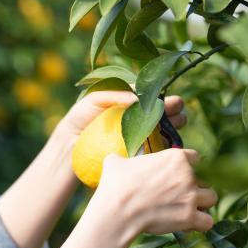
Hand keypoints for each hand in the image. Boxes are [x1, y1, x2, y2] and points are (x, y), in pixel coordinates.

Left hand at [54, 91, 186, 140]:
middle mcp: (139, 118)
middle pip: (164, 111)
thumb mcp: (94, 100)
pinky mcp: (137, 153)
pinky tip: (169, 141)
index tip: (169, 101)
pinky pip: (157, 148)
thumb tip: (138, 97)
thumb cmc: (80, 119)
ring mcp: (140, 136)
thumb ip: (115, 94)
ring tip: (178, 123)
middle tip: (177, 111)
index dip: (163, 98)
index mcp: (131, 102)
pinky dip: (166, 144)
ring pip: (165, 128)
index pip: (153, 97)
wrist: (69, 146)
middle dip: (174, 110)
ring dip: (175, 124)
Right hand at [93, 148, 216, 236]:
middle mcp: (188, 175)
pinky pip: (207, 221)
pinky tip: (189, 224)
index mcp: (175, 157)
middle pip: (204, 179)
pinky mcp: (189, 217)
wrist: (115, 212)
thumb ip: (123, 159)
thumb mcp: (115, 163)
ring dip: (201, 204)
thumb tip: (116, 160)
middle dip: (192, 187)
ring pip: (211, 198)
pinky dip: (200, 223)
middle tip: (175, 196)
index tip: (176, 175)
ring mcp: (191, 196)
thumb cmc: (114, 187)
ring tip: (186, 209)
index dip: (186, 167)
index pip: (194, 157)